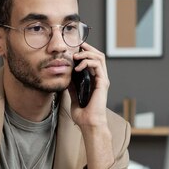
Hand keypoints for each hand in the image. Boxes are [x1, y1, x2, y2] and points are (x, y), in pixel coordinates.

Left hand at [68, 43, 114, 168]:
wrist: (89, 124)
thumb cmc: (83, 114)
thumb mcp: (73, 96)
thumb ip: (72, 86)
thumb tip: (66, 76)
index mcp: (95, 81)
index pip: (93, 60)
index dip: (85, 52)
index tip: (74, 48)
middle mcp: (100, 78)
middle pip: (98, 55)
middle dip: (88, 48)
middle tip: (77, 45)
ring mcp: (103, 80)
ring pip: (99, 57)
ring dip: (87, 53)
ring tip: (76, 56)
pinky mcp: (103, 83)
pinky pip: (98, 65)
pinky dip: (87, 62)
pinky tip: (78, 67)